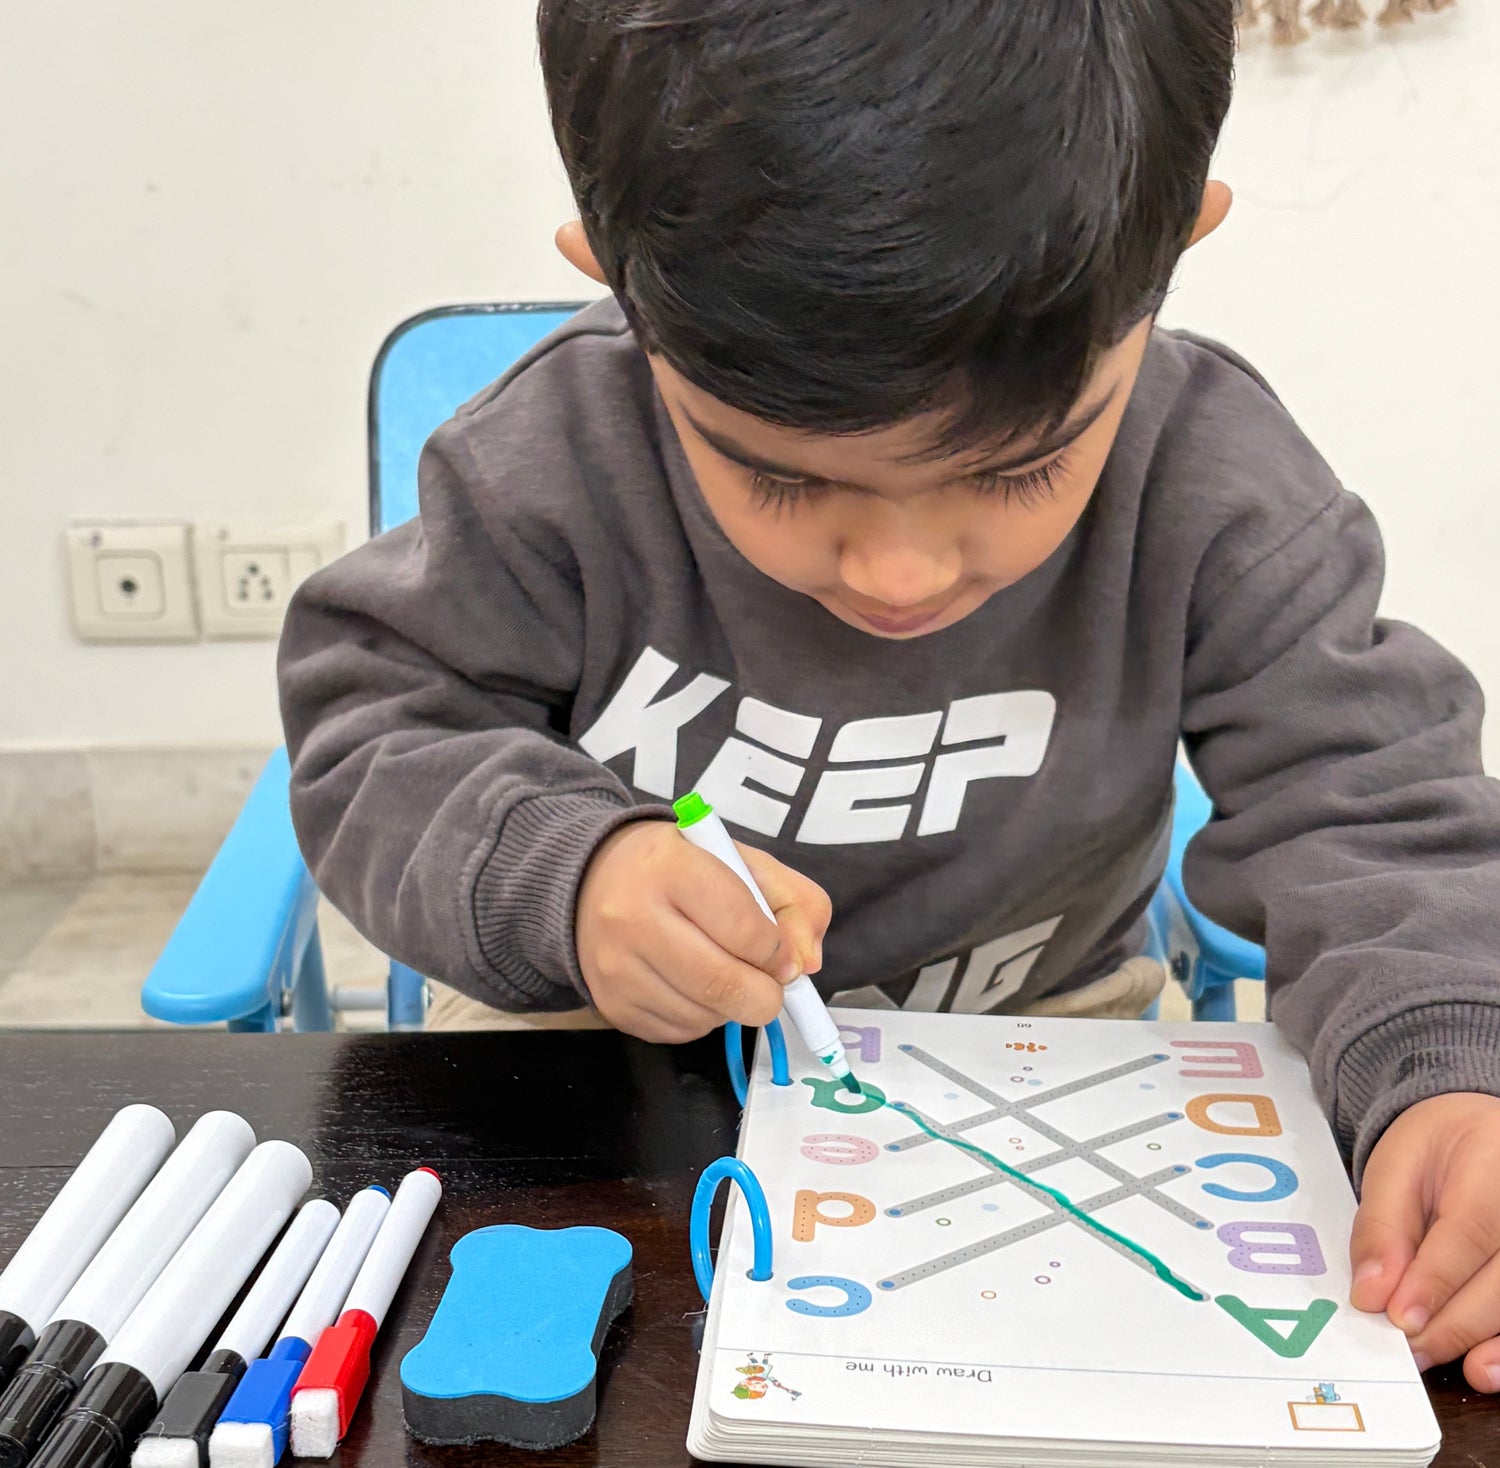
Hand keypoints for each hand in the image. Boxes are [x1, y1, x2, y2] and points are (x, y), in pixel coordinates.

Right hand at [576, 818, 831, 1044]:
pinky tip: (693, 986)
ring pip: (705, 1017)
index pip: (743, 928)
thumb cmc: (681, 869)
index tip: (779, 951)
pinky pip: (681, 1032)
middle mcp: (633, 918)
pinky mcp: (612, 1005)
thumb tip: (805, 964)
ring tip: (723, 972)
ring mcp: (617, 968)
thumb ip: (794, 902)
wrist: (594, 879)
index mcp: (671, 868)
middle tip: (770, 984)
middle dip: (765, 994)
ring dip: (732, 1006)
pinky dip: (703, 1018)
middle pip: (723, 985)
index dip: (776, 950)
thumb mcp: (743, 861)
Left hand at [1350, 1091, 1499, 1389]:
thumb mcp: (1394, 1168)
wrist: (1479, 1133)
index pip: (1471, 1231)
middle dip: (1453, 1321)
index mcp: (1493, 1166)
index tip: (1400, 1318)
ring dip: (1485, 1341)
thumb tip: (1371, 1294)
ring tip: (1445, 1364)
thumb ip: (1382, 1228)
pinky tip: (1484, 1367)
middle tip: (1407, 1346)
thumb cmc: (1436, 1149)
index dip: (1436, 1280)